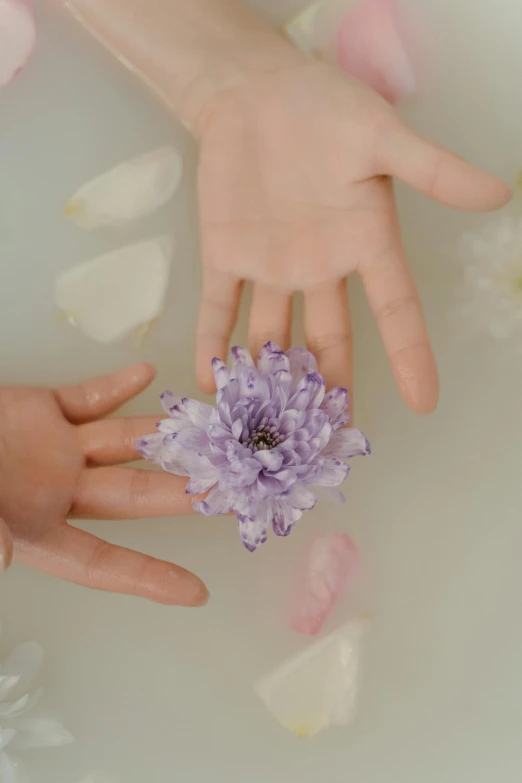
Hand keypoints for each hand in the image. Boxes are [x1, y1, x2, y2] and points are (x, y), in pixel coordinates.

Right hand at [0, 364, 207, 605]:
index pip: (103, 563)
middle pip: (133, 495)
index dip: (149, 579)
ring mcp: (54, 449)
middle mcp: (56, 492)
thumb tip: (6, 558)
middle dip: (183, 492)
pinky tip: (149, 374)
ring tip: (213, 429)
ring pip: (123, 443)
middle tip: (235, 489)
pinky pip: (89, 398)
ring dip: (166, 436)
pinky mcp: (42, 409)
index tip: (198, 594)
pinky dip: (117, 387)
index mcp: (37, 532)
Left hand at [195, 62, 510, 408]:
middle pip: (330, 340)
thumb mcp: (383, 137)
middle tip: (330, 442)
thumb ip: (432, 169)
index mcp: (364, 243)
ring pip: (273, 333)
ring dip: (269, 377)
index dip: (409, 354)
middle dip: (329, 389)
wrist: (256, 93)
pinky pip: (219, 307)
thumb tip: (500, 192)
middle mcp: (321, 267)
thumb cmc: (326, 109)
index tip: (423, 401)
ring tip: (263, 425)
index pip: (394, 309)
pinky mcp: (225, 255)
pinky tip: (211, 380)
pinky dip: (213, 342)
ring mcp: (270, 267)